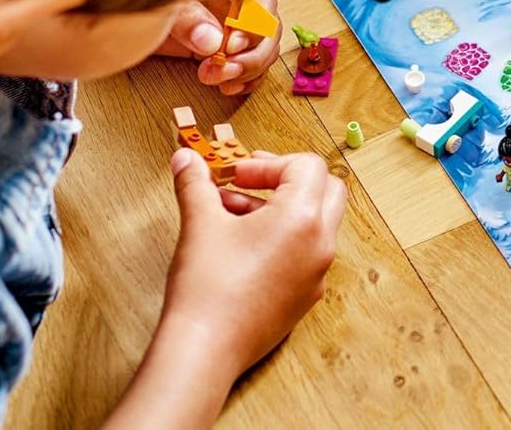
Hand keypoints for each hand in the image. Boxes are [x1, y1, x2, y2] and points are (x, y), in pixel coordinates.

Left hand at [154, 0, 280, 96]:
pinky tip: (229, 87)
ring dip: (249, 69)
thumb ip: (187, 19)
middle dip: (252, 53)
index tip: (231, 46)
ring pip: (265, 47)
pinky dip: (246, 79)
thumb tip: (212, 42)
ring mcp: (235, 25)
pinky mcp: (227, 48)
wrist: (126, 20)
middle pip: (268, 25)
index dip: (254, 23)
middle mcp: (238, 0)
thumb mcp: (163, 2)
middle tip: (226, 71)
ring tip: (220, 81)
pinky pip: (252, 63)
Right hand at [163, 147, 345, 375]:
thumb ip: (195, 183)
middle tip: (251, 182)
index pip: (307, 166)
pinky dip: (284, 240)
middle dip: (289, 179)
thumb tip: (185, 158)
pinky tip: (243, 248)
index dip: (270, 163)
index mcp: (304, 217)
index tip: (237, 174)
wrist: (203, 352)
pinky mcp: (306, 297)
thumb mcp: (200, 223)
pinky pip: (306, 254)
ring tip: (233, 216)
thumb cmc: (206, 286)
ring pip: (316, 223)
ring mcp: (317, 273)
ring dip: (281, 210)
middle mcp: (321, 243)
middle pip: (325, 189)